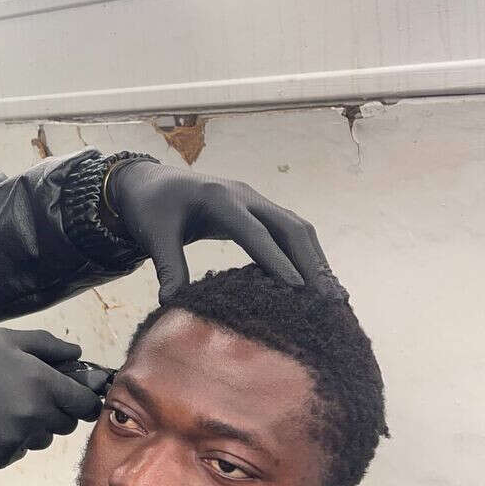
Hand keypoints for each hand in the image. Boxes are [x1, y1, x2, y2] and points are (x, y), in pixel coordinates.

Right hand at [0, 328, 103, 470]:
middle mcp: (33, 415)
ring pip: (41, 440)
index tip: (75, 398)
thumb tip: (77, 353)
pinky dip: (5, 441)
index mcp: (40, 383)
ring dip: (30, 428)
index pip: (85, 404)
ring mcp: (15, 440)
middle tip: (25, 396)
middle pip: (66, 425)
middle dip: (54, 412)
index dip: (83, 400)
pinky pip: (15, 452)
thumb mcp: (2, 339)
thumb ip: (46, 345)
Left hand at [107, 160, 342, 301]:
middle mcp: (244, 196)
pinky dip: (306, 254)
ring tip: (333, 296)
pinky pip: (289, 231)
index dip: (276, 259)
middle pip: (289, 226)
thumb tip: (171, 303)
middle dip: (311, 261)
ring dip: (316, 259)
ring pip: (297, 227)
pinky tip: (316, 282)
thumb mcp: (154, 235)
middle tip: (329, 299)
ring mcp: (255, 201)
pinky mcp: (258, 211)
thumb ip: (167, 266)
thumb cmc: (151, 208)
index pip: (254, 232)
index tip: (298, 288)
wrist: (150, 182)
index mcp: (218, 198)